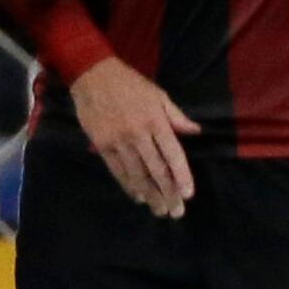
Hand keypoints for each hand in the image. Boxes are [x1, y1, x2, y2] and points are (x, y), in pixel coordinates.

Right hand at [67, 59, 199, 216]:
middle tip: (176, 212)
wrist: (92, 76)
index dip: (182, 176)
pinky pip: (118, 170)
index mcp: (156, 121)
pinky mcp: (102, 145)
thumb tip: (195, 131)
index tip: (188, 194)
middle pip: (156, 170)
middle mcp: (138, 135)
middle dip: (168, 193)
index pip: (173, 155)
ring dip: (150, 195)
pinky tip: (138, 197)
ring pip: (137, 174)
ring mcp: (118, 141)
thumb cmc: (130, 84)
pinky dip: (129, 185)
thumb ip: (176, 116)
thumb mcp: (158, 95)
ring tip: (160, 210)